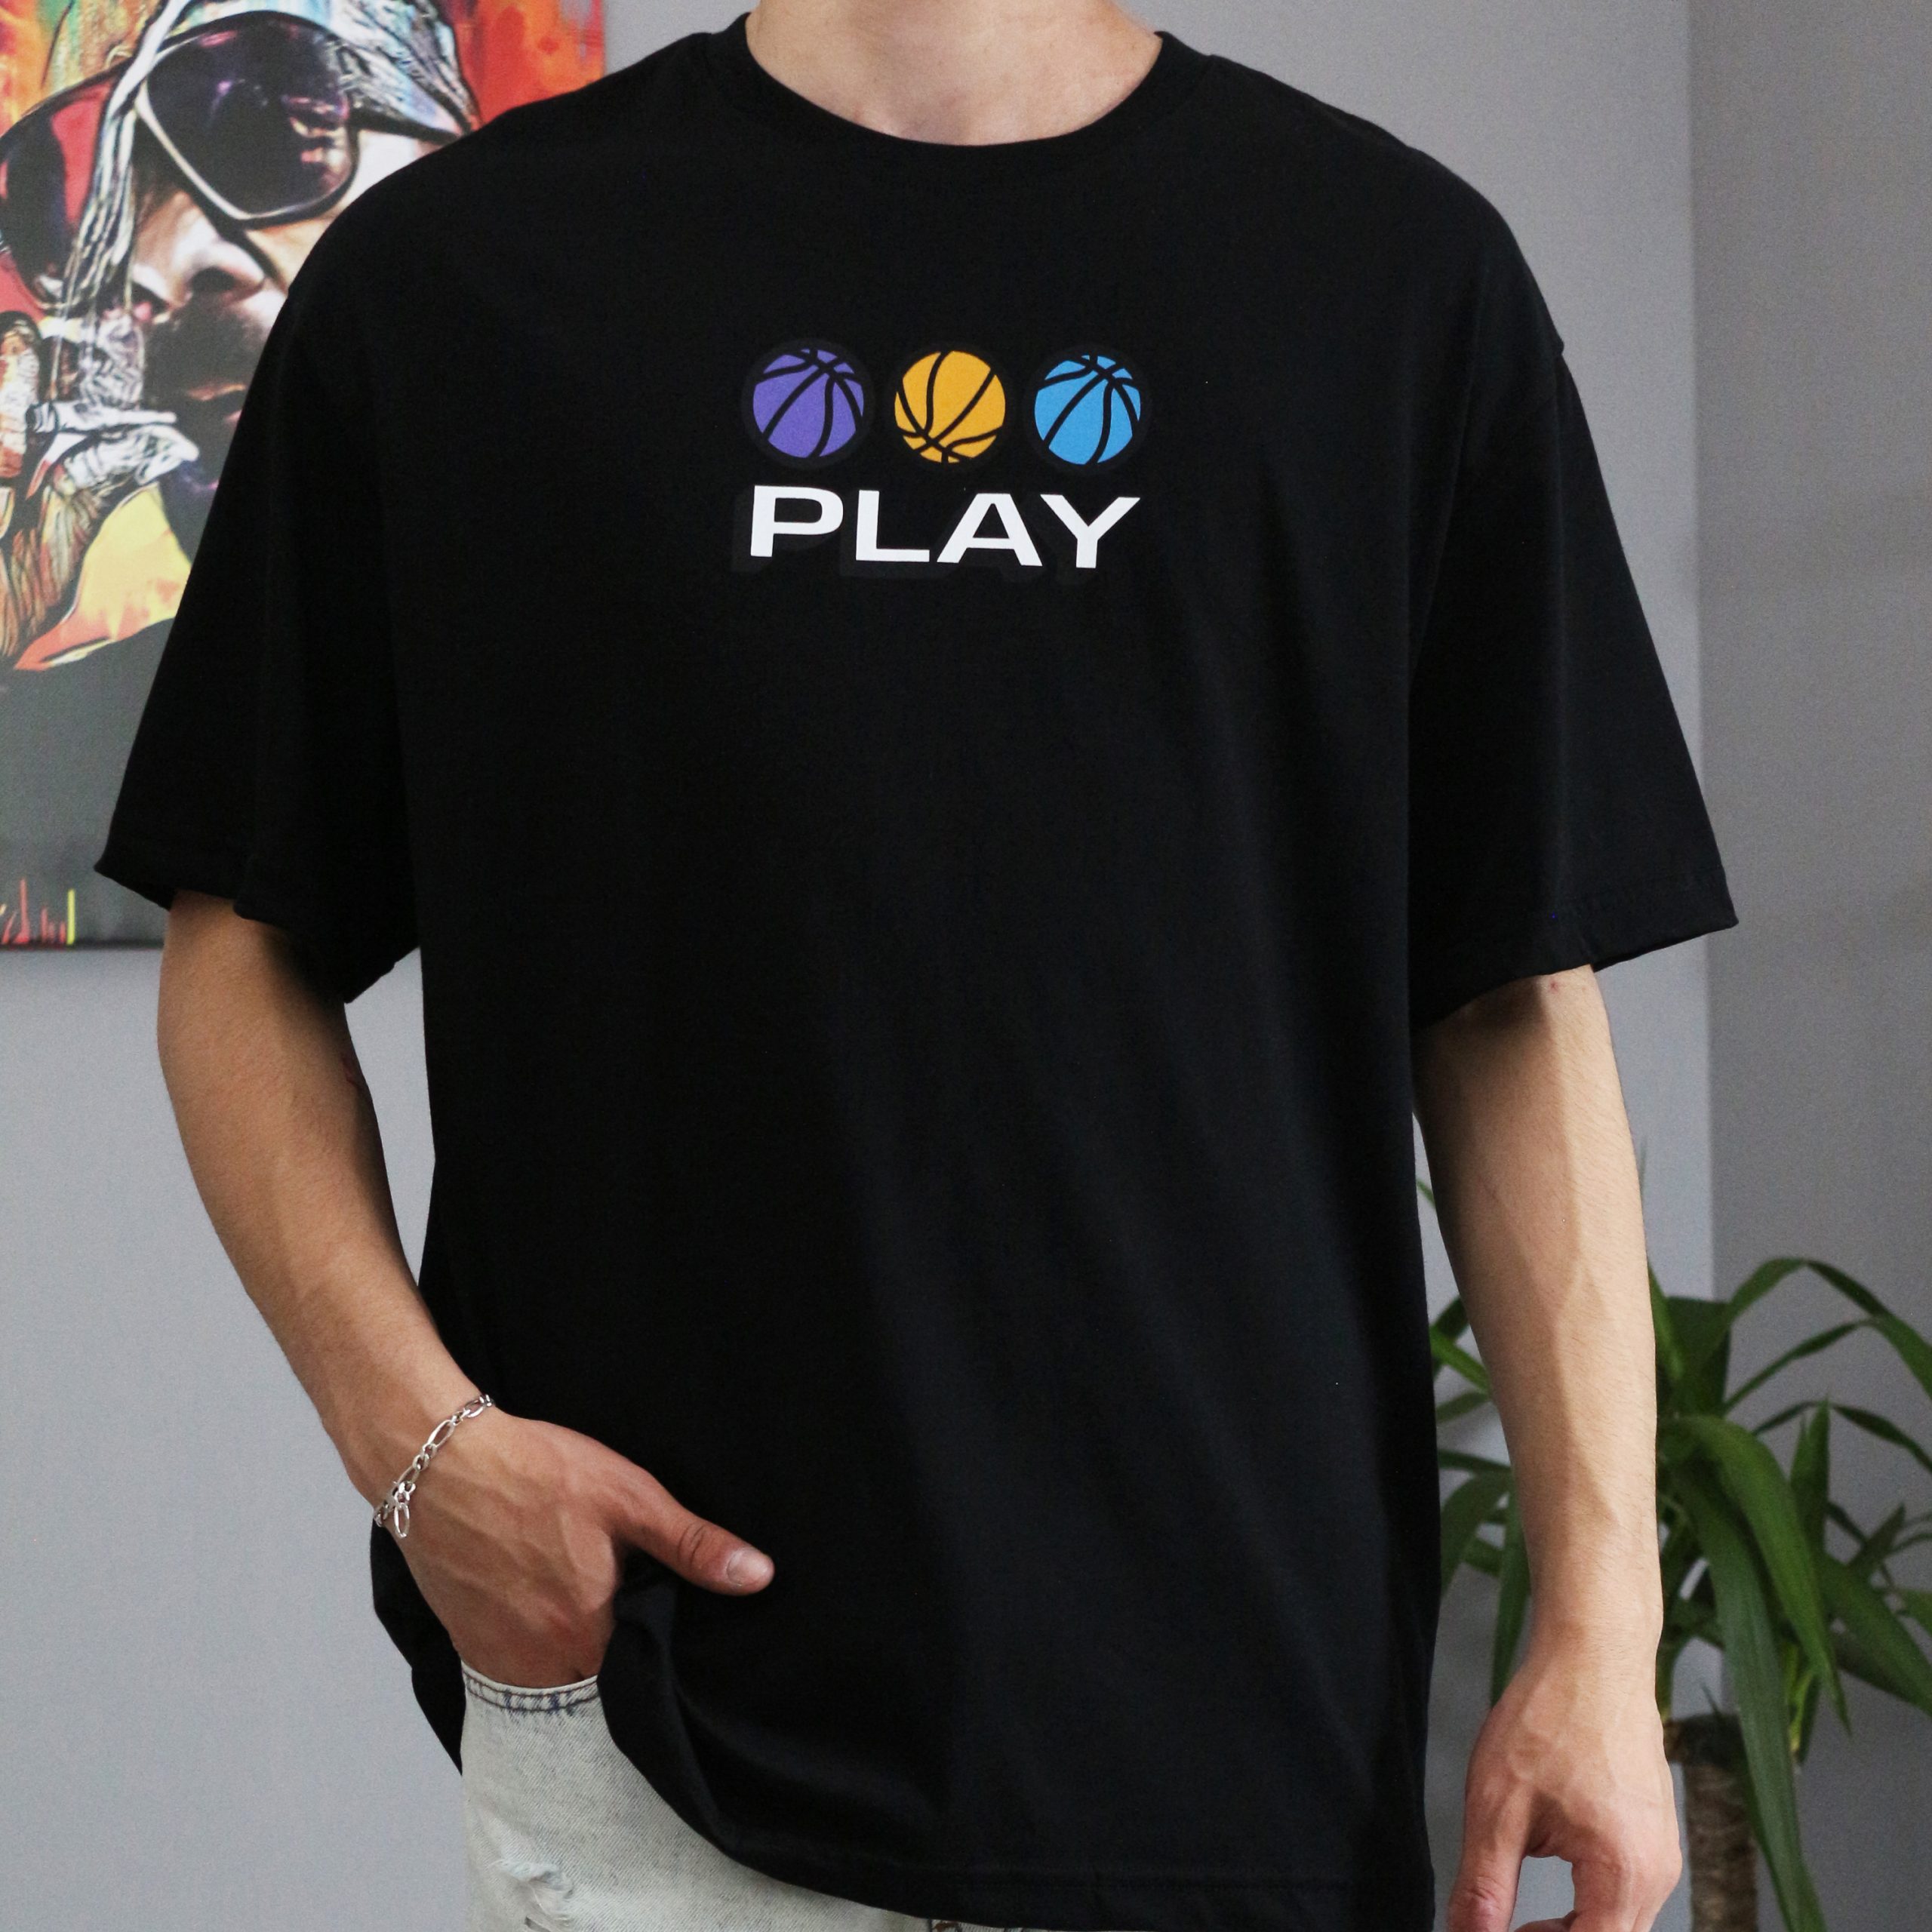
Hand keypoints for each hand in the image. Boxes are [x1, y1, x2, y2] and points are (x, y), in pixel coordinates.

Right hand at [386, 1406, 773, 1688]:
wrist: (439, 1463)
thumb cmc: (538, 1472)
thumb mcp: (630, 1497)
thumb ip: (693, 1547)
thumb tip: (759, 1578)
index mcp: (594, 1632)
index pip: (646, 1674)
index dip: (662, 1653)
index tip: (671, 1628)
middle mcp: (546, 1662)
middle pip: (600, 1680)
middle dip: (621, 1656)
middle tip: (631, 1610)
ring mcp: (502, 1660)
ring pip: (557, 1678)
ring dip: (576, 1656)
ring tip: (588, 1608)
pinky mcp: (470, 1645)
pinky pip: (517, 1670)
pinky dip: (537, 1650)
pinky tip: (545, 1607)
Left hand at [1447, 1628, 1681, 1931]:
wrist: (1594, 1656)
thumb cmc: (1552, 1716)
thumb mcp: (1499, 1804)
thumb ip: (1485, 1885)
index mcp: (1625, 1874)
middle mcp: (1656, 1873)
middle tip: (1501, 1924)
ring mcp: (1660, 1853)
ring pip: (1617, 1920)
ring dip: (1570, 1925)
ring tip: (1517, 1912)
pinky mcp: (1653, 1833)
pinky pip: (1624, 1890)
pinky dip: (1587, 1899)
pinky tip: (1549, 1875)